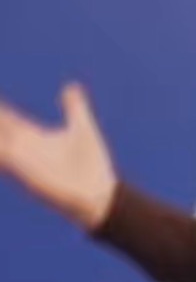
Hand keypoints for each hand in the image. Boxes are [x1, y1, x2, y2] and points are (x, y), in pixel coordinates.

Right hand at [0, 83, 116, 229]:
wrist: (100, 196)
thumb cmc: (92, 166)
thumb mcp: (82, 127)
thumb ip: (74, 107)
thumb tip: (71, 86)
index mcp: (33, 137)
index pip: (6, 118)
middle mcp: (23, 149)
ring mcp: (21, 161)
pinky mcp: (24, 172)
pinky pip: (1, 159)